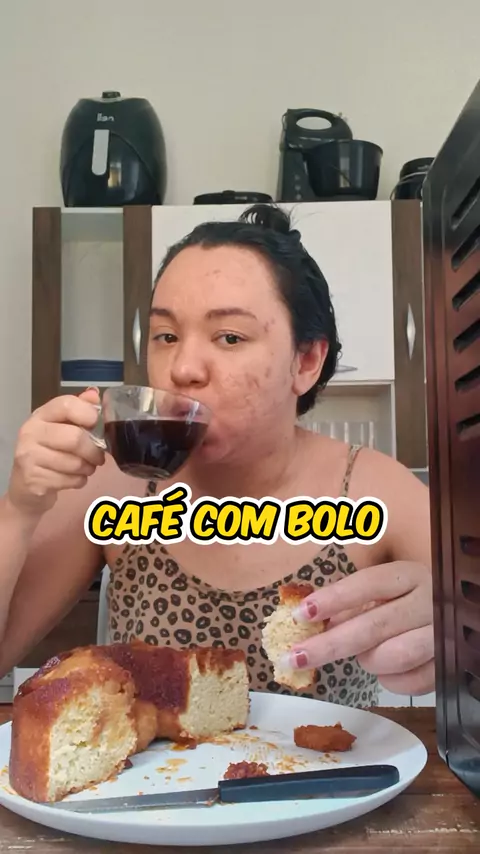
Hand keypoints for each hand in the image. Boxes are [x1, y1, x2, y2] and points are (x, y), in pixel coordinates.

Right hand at [8, 388, 104, 516]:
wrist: (25, 486)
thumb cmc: (48, 452)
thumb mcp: (60, 428)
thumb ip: (78, 410)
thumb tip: (94, 394)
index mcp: (40, 415)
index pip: (66, 404)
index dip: (88, 413)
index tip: (95, 424)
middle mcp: (30, 432)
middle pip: (75, 438)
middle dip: (93, 451)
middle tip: (98, 457)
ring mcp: (29, 456)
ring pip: (75, 463)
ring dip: (88, 468)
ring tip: (86, 468)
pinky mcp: (34, 479)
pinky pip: (70, 480)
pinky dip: (79, 481)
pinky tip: (74, 478)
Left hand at [283, 561, 434, 695]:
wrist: (452, 615)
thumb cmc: (407, 600)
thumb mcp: (384, 592)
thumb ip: (351, 604)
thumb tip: (309, 624)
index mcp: (408, 575)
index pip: (368, 584)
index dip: (334, 599)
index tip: (300, 614)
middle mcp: (428, 602)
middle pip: (373, 626)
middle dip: (329, 645)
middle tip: (295, 657)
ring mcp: (441, 634)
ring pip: (393, 656)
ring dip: (368, 660)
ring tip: (363, 656)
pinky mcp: (447, 665)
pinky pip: (410, 682)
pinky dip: (390, 680)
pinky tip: (386, 669)